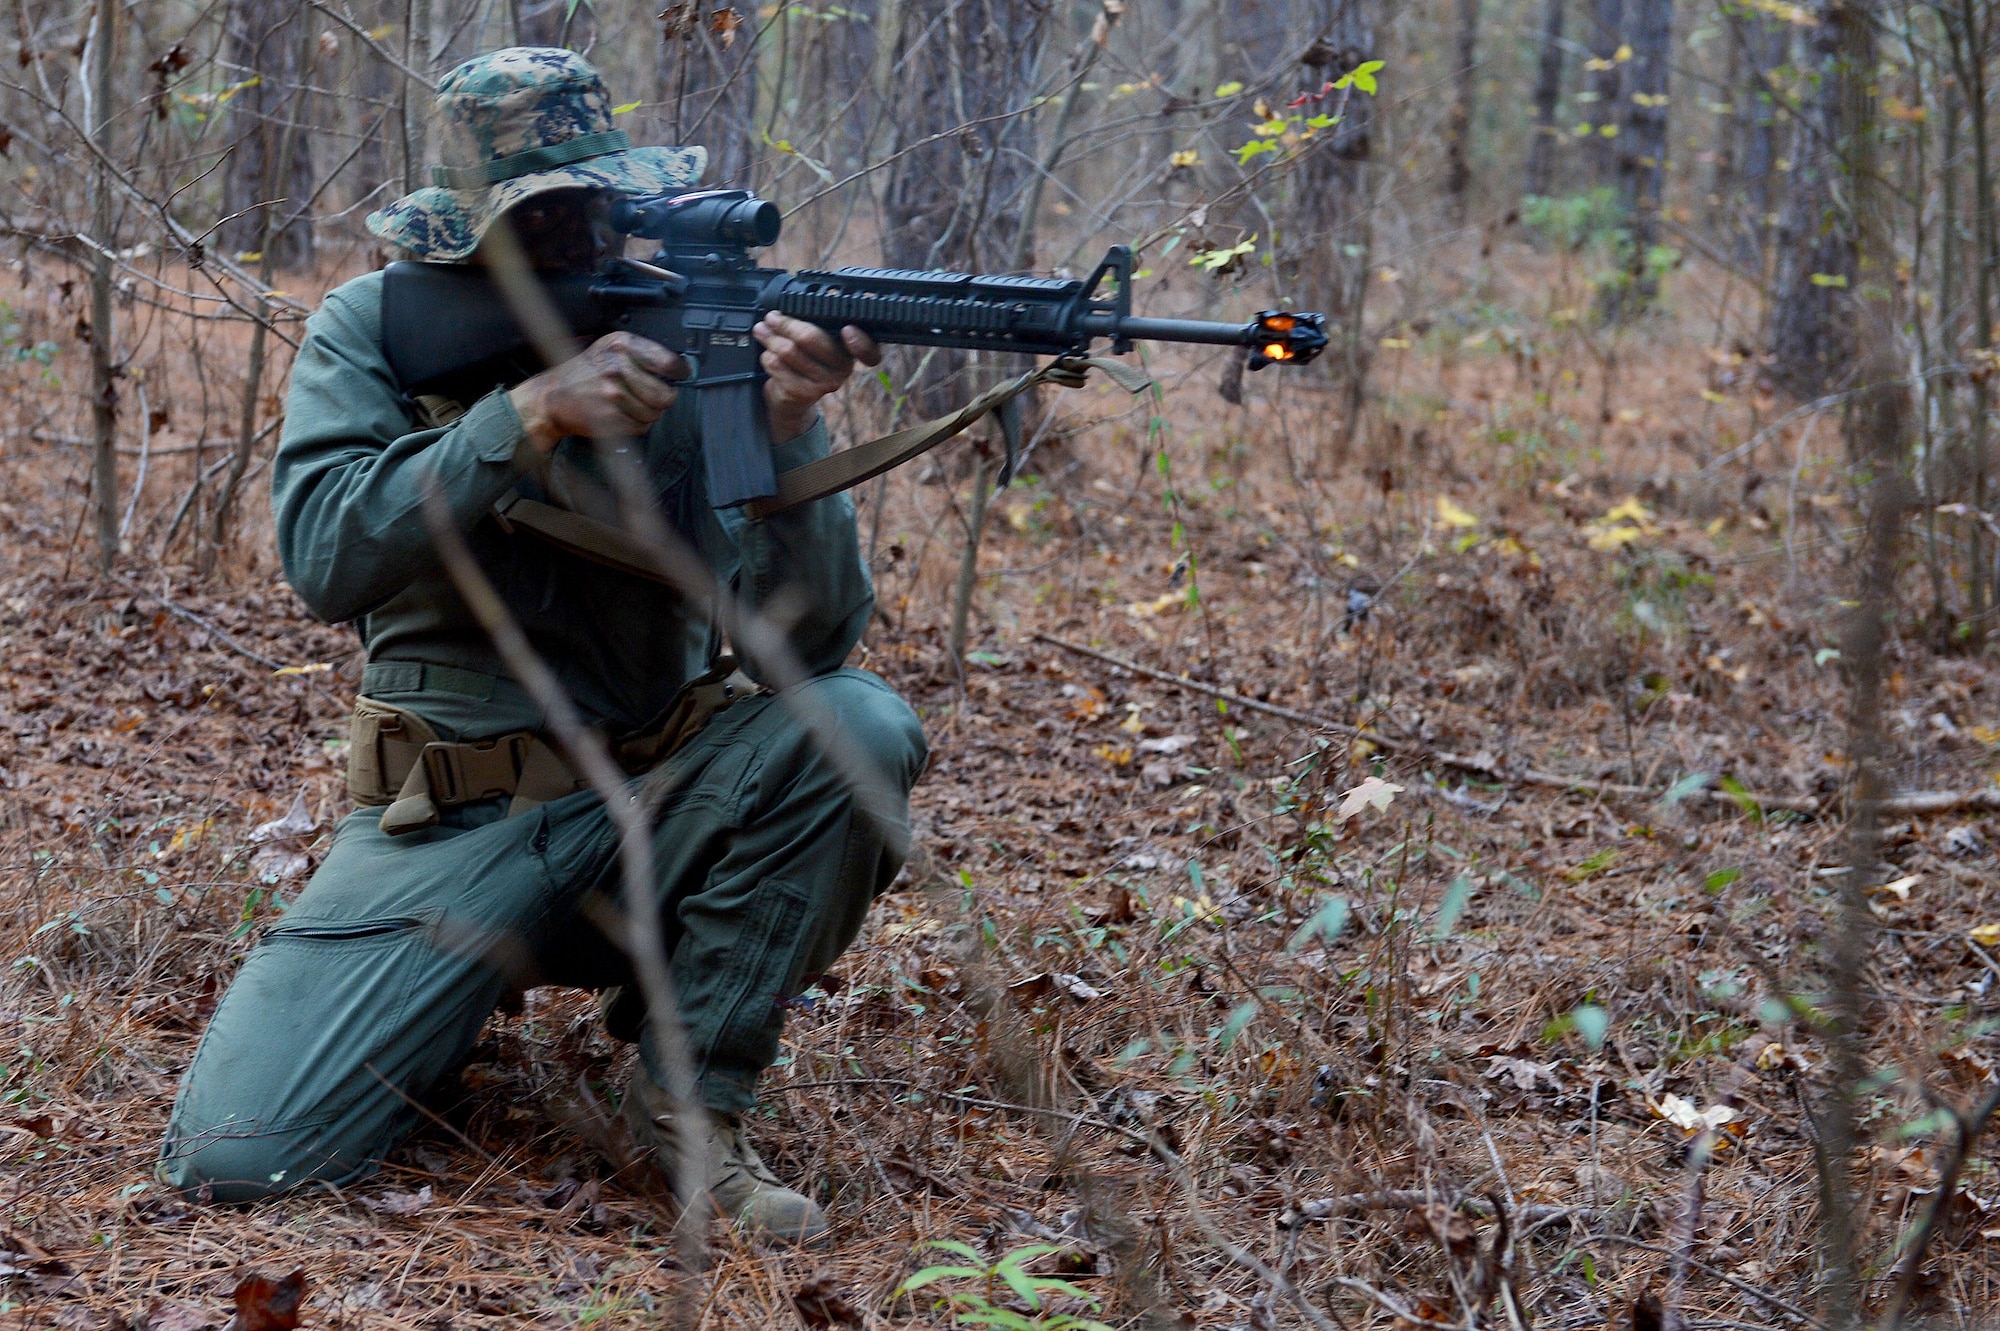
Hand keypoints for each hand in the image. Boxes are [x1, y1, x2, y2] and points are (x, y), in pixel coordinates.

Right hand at [508, 332, 687, 454]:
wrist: (552, 396)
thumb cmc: (585, 372)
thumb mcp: (610, 348)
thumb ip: (642, 353)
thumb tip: (680, 366)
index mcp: (621, 345)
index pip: (668, 361)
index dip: (680, 372)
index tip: (681, 375)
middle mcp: (618, 367)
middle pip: (665, 394)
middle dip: (663, 399)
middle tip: (653, 396)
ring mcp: (614, 393)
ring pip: (655, 414)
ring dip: (648, 413)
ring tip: (630, 404)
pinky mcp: (610, 417)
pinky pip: (641, 427)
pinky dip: (636, 424)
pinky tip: (622, 414)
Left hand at [755, 314, 881, 443]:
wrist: (792, 399)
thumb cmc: (805, 362)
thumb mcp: (817, 342)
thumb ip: (816, 324)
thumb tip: (792, 305)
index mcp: (850, 351)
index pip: (868, 350)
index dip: (860, 341)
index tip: (847, 330)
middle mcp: (843, 369)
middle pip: (811, 338)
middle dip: (786, 323)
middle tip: (772, 317)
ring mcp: (825, 383)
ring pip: (789, 350)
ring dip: (770, 337)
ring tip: (761, 330)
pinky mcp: (804, 393)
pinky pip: (777, 365)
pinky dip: (767, 356)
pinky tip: (767, 353)